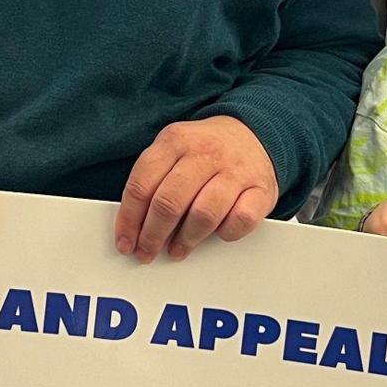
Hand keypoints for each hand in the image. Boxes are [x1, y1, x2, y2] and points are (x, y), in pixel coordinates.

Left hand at [115, 116, 277, 263]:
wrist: (253, 134)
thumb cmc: (205, 152)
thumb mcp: (174, 150)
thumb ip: (153, 180)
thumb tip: (133, 228)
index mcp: (175, 140)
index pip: (142, 185)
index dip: (129, 220)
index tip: (125, 243)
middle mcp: (205, 152)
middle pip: (169, 202)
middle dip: (153, 235)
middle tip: (147, 252)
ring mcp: (236, 170)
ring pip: (204, 215)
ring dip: (186, 239)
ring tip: (177, 249)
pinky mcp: (261, 189)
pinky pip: (241, 220)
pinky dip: (226, 233)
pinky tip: (217, 233)